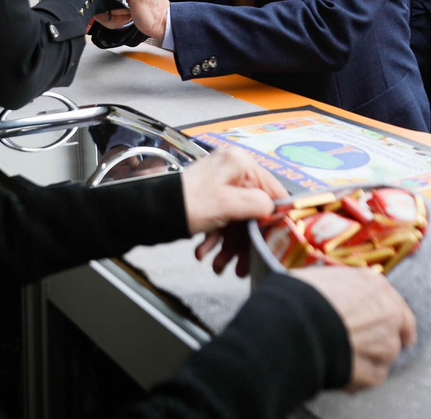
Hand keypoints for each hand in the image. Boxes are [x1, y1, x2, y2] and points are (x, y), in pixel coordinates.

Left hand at [183, 148, 287, 276]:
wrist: (150, 211)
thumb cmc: (186, 202)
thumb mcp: (227, 204)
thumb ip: (257, 204)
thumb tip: (274, 209)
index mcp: (240, 164)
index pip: (273, 189)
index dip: (277, 216)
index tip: (280, 239)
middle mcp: (233, 172)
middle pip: (253, 212)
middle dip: (245, 242)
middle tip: (242, 266)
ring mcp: (221, 186)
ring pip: (237, 221)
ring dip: (229, 247)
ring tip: (218, 266)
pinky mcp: (210, 200)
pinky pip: (222, 221)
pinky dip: (215, 240)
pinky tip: (203, 253)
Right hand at [293, 266, 416, 390]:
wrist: (295, 324)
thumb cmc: (302, 298)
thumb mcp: (324, 278)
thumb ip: (343, 288)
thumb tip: (337, 295)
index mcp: (376, 287)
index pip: (394, 304)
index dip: (390, 317)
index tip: (390, 326)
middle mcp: (388, 313)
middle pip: (395, 332)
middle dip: (380, 340)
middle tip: (360, 345)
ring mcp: (386, 344)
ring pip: (384, 356)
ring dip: (367, 359)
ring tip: (340, 357)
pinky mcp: (375, 372)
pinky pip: (371, 377)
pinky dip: (357, 378)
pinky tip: (338, 371)